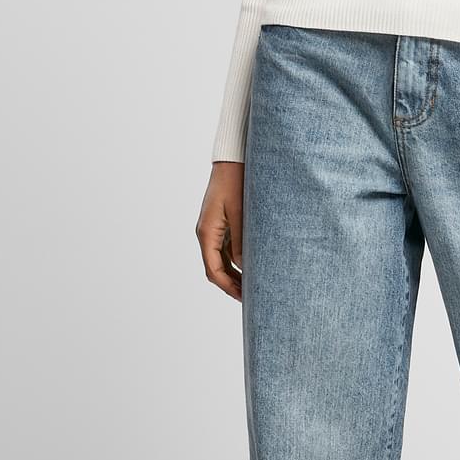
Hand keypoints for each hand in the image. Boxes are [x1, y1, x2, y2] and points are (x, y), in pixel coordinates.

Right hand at [197, 161, 244, 300]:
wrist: (232, 160)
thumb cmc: (236, 182)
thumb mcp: (241, 212)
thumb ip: (241, 241)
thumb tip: (244, 266)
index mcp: (207, 232)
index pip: (213, 270)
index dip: (228, 287)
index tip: (243, 298)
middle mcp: (206, 233)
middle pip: (215, 268)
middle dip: (231, 285)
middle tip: (250, 298)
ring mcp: (212, 229)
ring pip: (220, 261)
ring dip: (234, 275)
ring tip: (252, 286)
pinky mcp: (220, 224)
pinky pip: (225, 249)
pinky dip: (235, 262)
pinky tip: (250, 267)